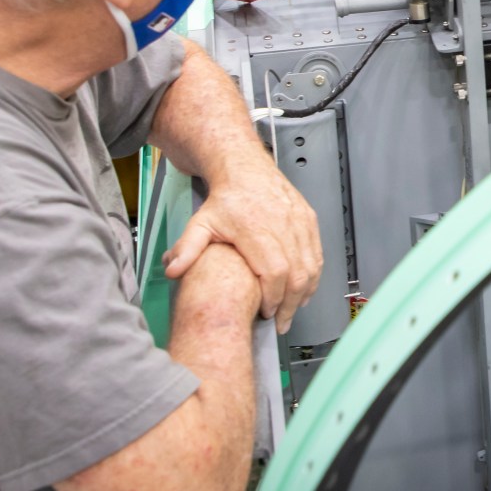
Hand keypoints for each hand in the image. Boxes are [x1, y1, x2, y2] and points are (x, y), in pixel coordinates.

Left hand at [165, 163, 322, 332]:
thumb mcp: (200, 222)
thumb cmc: (226, 197)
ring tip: (292, 311)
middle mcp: (283, 224)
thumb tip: (173, 270)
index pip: (274, 271)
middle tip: (281, 322)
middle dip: (290, 304)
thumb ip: (187, 248)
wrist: (245, 168)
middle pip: (297, 274)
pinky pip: (317, 254)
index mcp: (256, 227)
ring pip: (312, 266)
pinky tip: (304, 290)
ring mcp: (299, 222)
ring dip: (304, 293)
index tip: (265, 313)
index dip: (273, 297)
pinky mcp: (309, 220)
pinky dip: (314, 276)